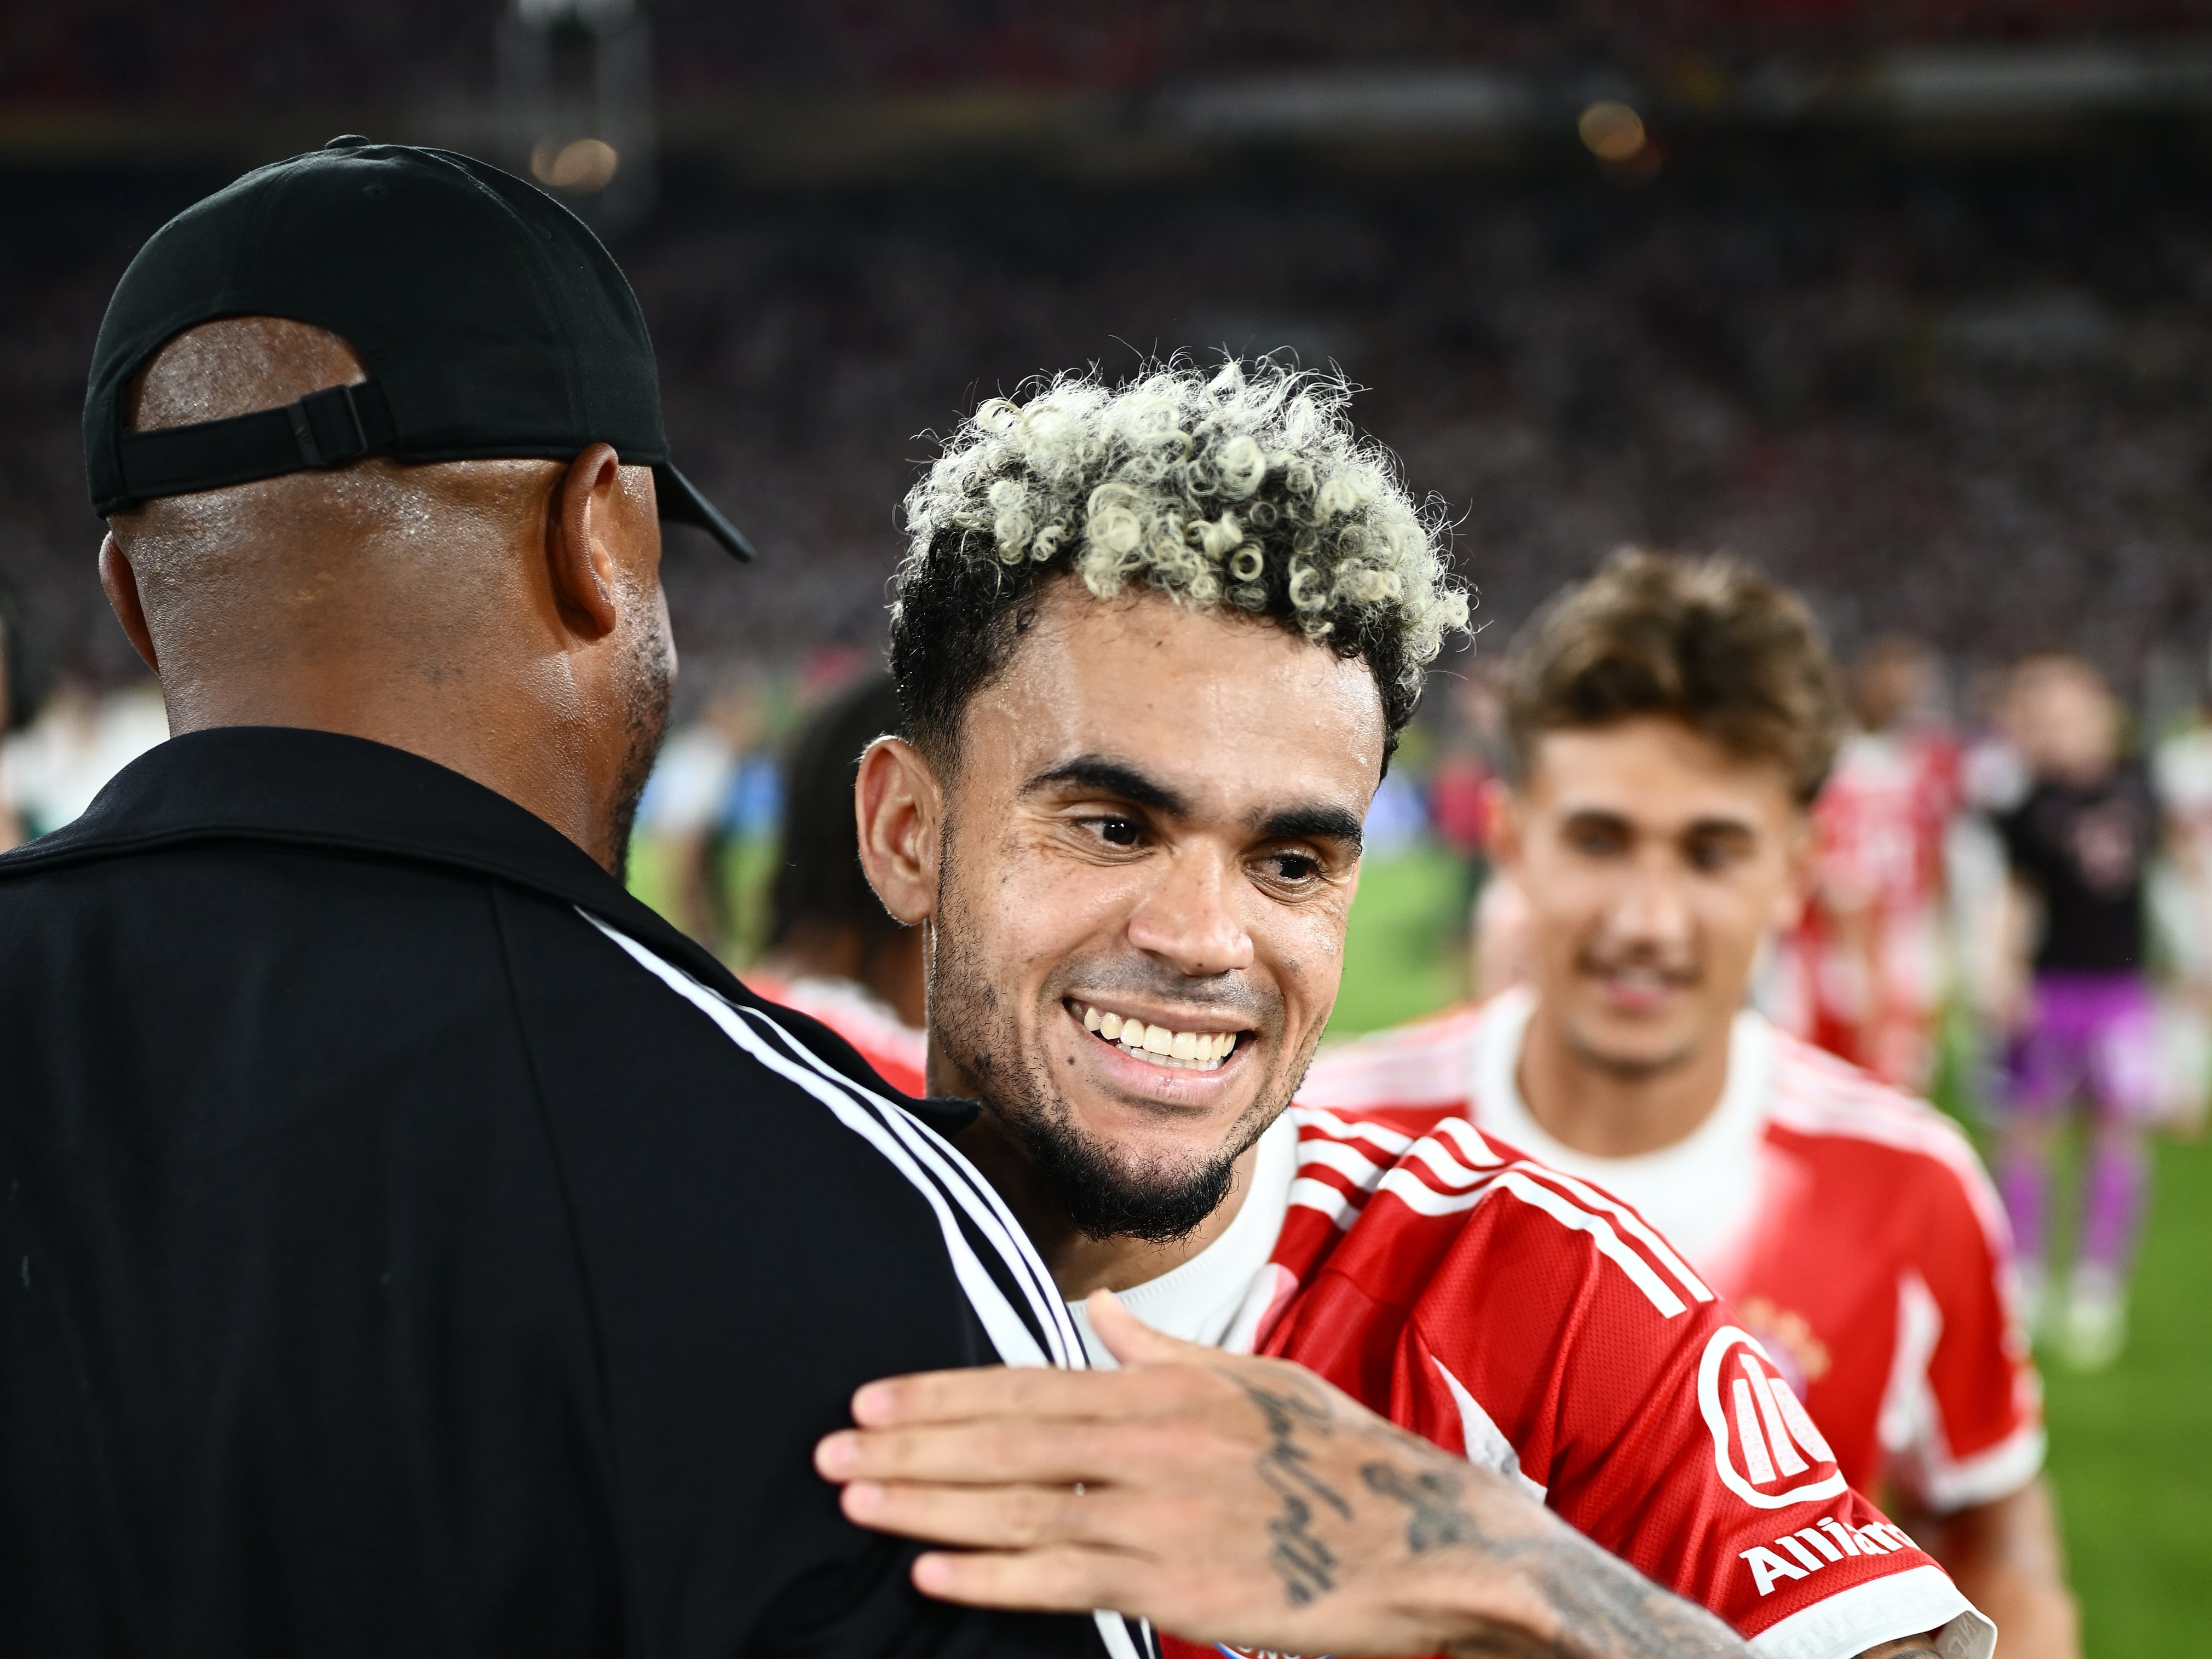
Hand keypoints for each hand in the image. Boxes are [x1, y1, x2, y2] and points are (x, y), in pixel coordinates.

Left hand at [816, 1291, 1748, 1658]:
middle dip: (911, 1443)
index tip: (874, 1396)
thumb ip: (1167, 1349)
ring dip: (925, 1502)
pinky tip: (927, 1568)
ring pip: (1016, 1506)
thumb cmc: (1341, 1462)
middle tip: (829, 1447)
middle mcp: (1153, 1440)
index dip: (944, 1391)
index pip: (1029, 1383)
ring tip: (851, 1498)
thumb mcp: (1260, 1380)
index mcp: (1170, 1387)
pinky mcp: (1174, 1583)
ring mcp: (1160, 1513)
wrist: (1428, 1542)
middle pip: (1006, 1439)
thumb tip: (1100, 1309)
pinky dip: (989, 1574)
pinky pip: (1061, 1579)